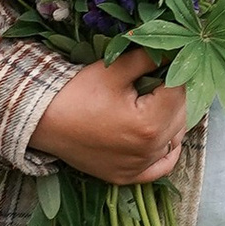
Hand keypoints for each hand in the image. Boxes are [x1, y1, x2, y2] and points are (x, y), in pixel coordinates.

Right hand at [28, 48, 189, 184]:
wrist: (43, 122)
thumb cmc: (77, 94)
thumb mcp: (114, 70)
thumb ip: (149, 58)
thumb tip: (175, 49)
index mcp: (149, 123)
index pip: (180, 91)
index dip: (176, 72)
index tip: (168, 62)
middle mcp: (149, 150)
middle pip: (181, 115)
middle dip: (175, 94)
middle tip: (161, 79)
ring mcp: (138, 167)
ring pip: (174, 139)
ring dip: (172, 119)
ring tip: (159, 102)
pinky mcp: (127, 176)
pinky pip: (160, 168)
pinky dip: (167, 152)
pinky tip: (167, 138)